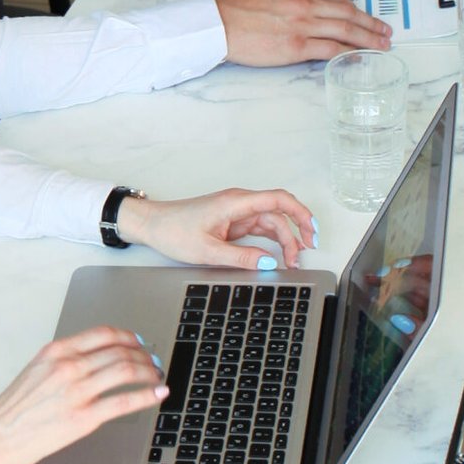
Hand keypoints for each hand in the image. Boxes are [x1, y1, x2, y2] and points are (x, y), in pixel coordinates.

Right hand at [0, 326, 167, 463]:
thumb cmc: (12, 410)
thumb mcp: (36, 369)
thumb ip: (64, 360)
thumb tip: (94, 358)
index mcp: (57, 351)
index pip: (104, 334)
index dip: (129, 336)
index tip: (139, 342)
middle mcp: (69, 366)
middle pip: (120, 351)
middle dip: (144, 355)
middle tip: (153, 362)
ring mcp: (77, 391)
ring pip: (127, 371)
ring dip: (149, 372)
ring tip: (157, 376)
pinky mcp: (83, 418)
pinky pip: (124, 401)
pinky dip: (147, 395)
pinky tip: (157, 394)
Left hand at [117, 186, 315, 269]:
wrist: (152, 225)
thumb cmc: (173, 230)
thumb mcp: (207, 250)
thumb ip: (241, 257)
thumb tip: (269, 263)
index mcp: (236, 202)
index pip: (279, 200)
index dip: (300, 214)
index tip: (311, 233)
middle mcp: (240, 203)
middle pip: (279, 213)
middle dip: (296, 232)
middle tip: (304, 254)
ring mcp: (237, 212)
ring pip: (272, 222)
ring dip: (285, 239)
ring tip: (293, 260)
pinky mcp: (233, 222)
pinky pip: (260, 228)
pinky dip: (272, 241)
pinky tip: (278, 254)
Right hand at [217, 0, 390, 64]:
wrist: (219, 25)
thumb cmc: (239, 10)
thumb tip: (314, 7)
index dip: (356, 7)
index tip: (366, 15)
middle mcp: (305, 2)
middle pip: (348, 13)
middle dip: (370, 23)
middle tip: (385, 32)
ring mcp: (302, 24)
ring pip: (345, 30)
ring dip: (367, 38)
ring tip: (381, 45)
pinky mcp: (297, 46)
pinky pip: (331, 49)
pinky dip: (348, 53)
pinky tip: (358, 57)